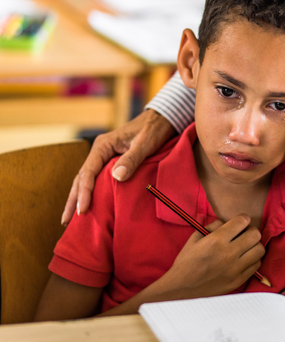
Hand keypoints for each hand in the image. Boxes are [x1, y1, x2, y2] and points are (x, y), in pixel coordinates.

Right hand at [62, 109, 175, 224]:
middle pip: (81, 178)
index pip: (88, 172)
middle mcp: (99, 151)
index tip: (83, 210)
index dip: (85, 192)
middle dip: (73, 199)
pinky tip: (89, 205)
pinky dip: (91, 192)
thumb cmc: (153, 130)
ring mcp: (104, 157)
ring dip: (78, 198)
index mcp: (103, 146)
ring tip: (72, 219)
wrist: (161, 120)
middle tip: (66, 221)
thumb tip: (116, 177)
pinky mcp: (111, 162)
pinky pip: (97, 179)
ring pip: (86, 180)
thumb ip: (131, 159)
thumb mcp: (144, 144)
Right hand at [161, 215, 264, 297]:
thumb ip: (213, 226)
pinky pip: (256, 265)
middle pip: (255, 234)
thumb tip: (227, 222)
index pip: (242, 221)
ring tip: (246, 247)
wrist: (181, 289)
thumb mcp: (195, 238)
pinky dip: (253, 259)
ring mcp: (235, 269)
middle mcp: (228, 254)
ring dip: (254, 245)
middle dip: (251, 230)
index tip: (241, 221)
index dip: (243, 218)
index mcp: (216, 241)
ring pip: (259, 250)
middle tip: (244, 233)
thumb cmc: (187, 262)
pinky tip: (244, 259)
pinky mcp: (238, 280)